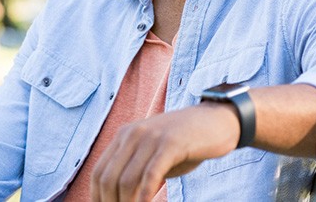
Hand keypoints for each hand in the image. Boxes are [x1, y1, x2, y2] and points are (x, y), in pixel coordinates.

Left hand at [90, 102, 239, 201]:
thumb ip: (136, 170)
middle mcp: (133, 133)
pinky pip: (150, 175)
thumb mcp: (154, 153)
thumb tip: (120, 198)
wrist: (216, 121)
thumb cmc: (186, 143)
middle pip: (108, 178)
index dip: (98, 198)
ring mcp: (152, 136)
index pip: (99, 172)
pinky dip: (144, 196)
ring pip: (126, 179)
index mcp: (125, 135)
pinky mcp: (171, 143)